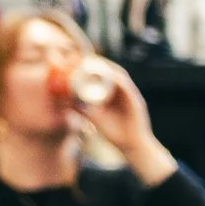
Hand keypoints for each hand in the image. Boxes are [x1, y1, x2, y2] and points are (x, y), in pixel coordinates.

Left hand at [78, 63, 177, 186]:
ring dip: (108, 68)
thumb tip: (68, 103)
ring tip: (94, 63)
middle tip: (86, 59)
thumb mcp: (96, 119)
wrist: (132, 146)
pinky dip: (117, 80)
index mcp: (116, 94)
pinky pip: (126, 87)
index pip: (106, 75)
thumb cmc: (115, 134)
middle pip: (114, 72)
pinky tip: (108, 75)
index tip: (82, 62)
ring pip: (120, 76)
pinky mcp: (136, 102)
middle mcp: (125, 92)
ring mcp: (132, 96)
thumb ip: (85, 110)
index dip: (95, 67)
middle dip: (100, 63)